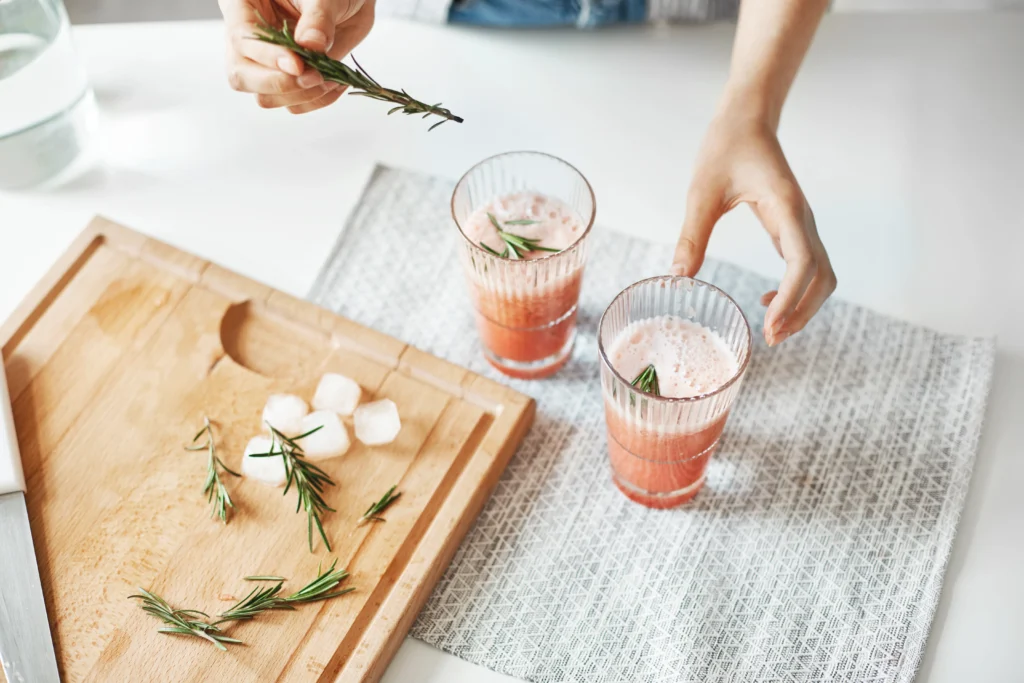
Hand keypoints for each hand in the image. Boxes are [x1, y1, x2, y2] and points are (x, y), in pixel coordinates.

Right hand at [219, 0, 374, 113]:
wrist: (351, 1)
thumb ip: (318, 17)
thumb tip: (310, 45)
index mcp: (244, 6)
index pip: (241, 39)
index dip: (266, 56)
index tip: (297, 65)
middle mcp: (251, 40)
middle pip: (242, 76)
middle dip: (278, 83)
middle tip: (313, 76)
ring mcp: (269, 64)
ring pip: (266, 97)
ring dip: (299, 95)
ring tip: (329, 78)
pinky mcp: (291, 80)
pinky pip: (294, 104)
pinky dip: (316, 100)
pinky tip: (335, 83)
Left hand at [672, 109, 835, 346]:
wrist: (747, 119)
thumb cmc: (726, 147)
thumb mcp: (702, 191)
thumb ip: (693, 234)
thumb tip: (678, 276)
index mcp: (786, 207)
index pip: (802, 263)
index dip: (791, 299)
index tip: (770, 326)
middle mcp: (802, 219)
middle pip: (822, 277)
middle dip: (802, 312)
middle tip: (771, 339)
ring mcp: (801, 224)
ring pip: (821, 275)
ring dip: (803, 306)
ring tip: (774, 331)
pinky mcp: (792, 227)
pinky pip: (807, 266)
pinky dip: (796, 291)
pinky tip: (766, 304)